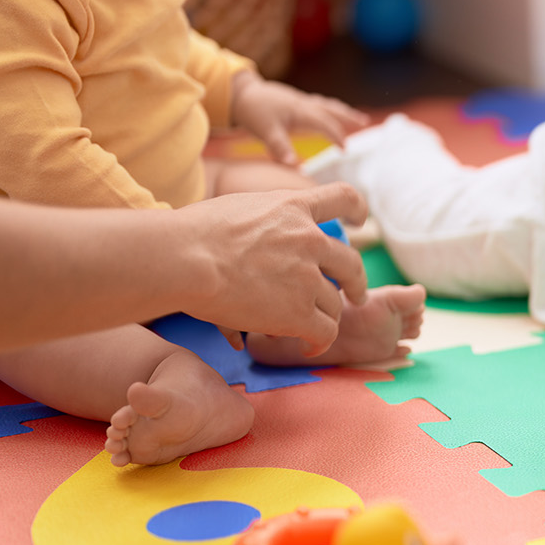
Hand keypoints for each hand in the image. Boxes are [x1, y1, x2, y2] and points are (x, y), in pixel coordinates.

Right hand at [178, 182, 369, 352]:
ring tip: (311, 329)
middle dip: (356, 282)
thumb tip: (256, 235)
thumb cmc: (191, 234)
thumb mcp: (237, 207)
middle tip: (356, 294)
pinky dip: (320, 342)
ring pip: (334, 303)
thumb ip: (261, 219)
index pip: (342, 197)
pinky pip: (325, 331)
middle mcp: (309, 240)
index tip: (359, 220)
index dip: (356, 209)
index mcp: (292, 208)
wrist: (185, 258)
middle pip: (350, 263)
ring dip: (326, 316)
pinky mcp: (299, 312)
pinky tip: (309, 346)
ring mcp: (308, 277)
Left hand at [228, 72, 368, 166]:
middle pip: (332, 110)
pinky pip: (319, 105)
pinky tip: (330, 114)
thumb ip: (280, 147)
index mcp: (302, 112)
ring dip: (342, 112)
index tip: (345, 149)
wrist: (240, 92)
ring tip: (357, 118)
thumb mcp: (266, 131)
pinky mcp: (294, 101)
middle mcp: (304, 105)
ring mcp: (300, 101)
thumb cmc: (253, 111)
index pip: (326, 124)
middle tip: (365, 123)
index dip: (337, 136)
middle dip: (349, 117)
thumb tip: (292, 164)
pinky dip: (330, 110)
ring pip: (327, 105)